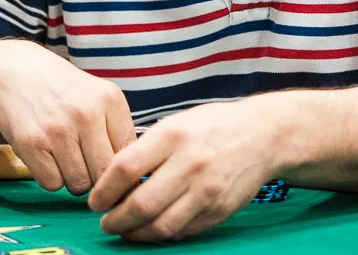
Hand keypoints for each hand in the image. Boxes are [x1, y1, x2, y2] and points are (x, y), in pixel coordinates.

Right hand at [0, 41, 134, 195]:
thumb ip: (118, 130)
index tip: (111, 172)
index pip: (129, 154)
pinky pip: (51, 184)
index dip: (120, 170)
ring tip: (64, 157)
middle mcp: (87, 113)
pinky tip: (46, 157)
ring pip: (79, 184)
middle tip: (85, 166)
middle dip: (96, 179)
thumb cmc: (62, 89)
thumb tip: (135, 175)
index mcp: (110, 99)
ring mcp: (58, 128)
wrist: (15, 70)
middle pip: (104, 175)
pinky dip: (49, 178)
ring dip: (72, 179)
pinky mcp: (31, 143)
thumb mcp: (98, 96)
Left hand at [87, 96, 282, 241]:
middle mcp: (190, 163)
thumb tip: (112, 179)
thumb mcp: (176, 123)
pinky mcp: (218, 210)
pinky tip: (153, 228)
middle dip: (115, 220)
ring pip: (160, 225)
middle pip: (140, 204)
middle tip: (105, 222)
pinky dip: (162, 234)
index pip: (125, 169)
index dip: (103, 190)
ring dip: (135, 234)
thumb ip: (146, 148)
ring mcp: (206, 190)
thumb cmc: (213, 126)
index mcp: (173, 136)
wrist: (262, 135)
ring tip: (126, 230)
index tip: (95, 200)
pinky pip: (182, 231)